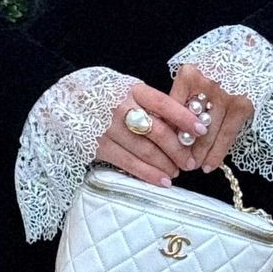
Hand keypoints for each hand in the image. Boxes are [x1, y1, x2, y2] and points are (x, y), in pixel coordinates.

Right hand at [94, 81, 208, 186]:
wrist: (71, 101)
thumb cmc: (110, 96)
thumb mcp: (131, 91)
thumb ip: (152, 105)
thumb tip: (183, 125)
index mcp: (134, 91)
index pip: (164, 103)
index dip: (184, 117)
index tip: (201, 129)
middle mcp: (121, 109)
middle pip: (157, 132)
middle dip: (178, 149)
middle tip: (190, 162)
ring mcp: (109, 129)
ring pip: (145, 151)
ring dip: (165, 165)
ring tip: (177, 172)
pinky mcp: (100, 147)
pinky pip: (128, 163)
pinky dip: (148, 174)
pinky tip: (162, 180)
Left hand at [169, 64, 253, 173]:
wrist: (251, 50)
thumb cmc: (218, 63)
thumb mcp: (195, 70)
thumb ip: (182, 93)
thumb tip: (170, 126)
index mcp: (188, 76)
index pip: (172, 111)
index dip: (167, 133)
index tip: (164, 147)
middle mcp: (205, 85)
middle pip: (187, 124)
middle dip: (181, 148)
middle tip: (176, 163)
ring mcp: (225, 96)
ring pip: (207, 134)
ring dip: (198, 155)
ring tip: (192, 166)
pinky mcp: (242, 105)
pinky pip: (227, 135)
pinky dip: (217, 153)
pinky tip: (209, 165)